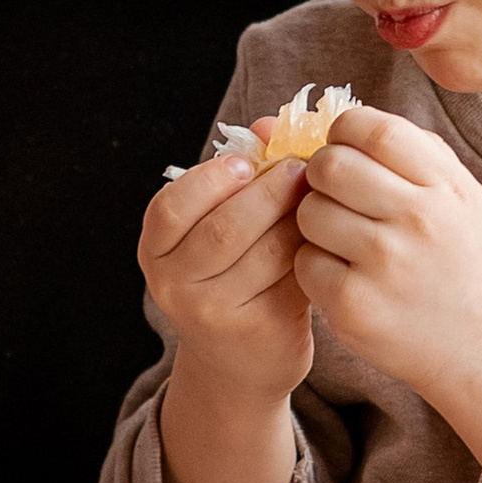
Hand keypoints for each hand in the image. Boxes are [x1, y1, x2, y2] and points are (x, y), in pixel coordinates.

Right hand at [137, 147, 314, 399]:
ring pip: (265, 252)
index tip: (246, 161)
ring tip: (318, 195)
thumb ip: (240, 176)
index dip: (210, 178)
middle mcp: (175, 288)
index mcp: (156, 253)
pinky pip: (293, 276)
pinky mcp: (260, 332)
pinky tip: (325, 233)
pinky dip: (312, 248)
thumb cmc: (234, 275)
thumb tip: (271, 123)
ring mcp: (215, 316)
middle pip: (224, 228)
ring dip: (297, 216)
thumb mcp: (219, 226)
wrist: (243, 358)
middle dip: (268, 190)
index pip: (171, 208)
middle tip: (299, 167)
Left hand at [297, 108, 481, 482]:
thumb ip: (415, 154)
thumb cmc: (464, 265)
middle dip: (319, 175)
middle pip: (329, 165)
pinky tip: (342, 277)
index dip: (344, 132)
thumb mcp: (464, 199)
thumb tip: (338, 118)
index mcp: (446, 186)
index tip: (343, 148)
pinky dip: (314, 267)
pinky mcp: (355, 306)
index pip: (373, 128)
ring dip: (314, 222)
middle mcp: (419, 220)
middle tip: (332, 194)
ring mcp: (385, 264)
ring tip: (341, 240)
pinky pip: (305, 262)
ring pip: (309, 213)